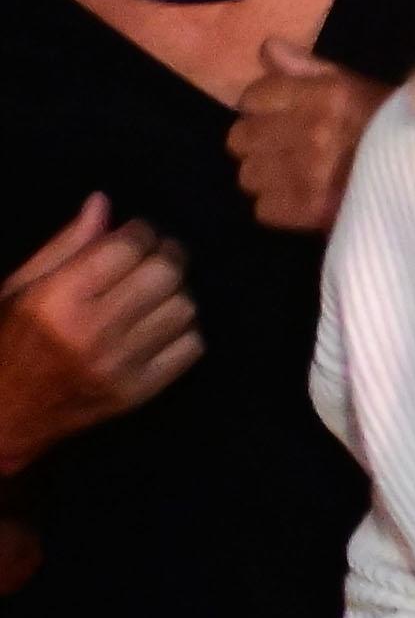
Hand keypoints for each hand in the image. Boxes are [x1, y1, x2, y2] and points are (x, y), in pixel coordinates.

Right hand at [0, 196, 199, 473]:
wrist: (4, 415)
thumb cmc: (7, 341)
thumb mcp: (20, 287)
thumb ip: (66, 245)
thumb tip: (103, 202)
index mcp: (58, 299)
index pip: (128, 247)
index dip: (141, 232)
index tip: (138, 233)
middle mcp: (93, 331)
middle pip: (166, 274)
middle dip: (168, 254)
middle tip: (158, 256)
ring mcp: (120, 365)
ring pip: (185, 308)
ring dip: (178, 292)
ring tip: (157, 292)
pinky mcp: (139, 392)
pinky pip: (192, 346)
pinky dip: (185, 329)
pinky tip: (161, 326)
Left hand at [229, 40, 386, 233]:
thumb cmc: (394, 128)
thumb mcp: (356, 88)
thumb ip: (309, 69)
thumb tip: (267, 47)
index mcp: (325, 95)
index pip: (252, 97)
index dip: (263, 107)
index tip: (282, 116)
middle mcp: (311, 130)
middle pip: (240, 138)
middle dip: (261, 143)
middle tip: (287, 148)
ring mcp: (307, 172)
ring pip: (249, 174)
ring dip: (269, 176)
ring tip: (295, 175)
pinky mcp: (307, 210)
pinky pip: (263, 208)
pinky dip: (280, 206)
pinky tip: (302, 199)